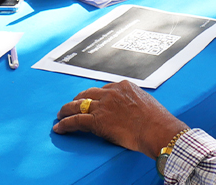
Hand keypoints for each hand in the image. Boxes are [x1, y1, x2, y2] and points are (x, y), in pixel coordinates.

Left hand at [52, 81, 186, 157]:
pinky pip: (76, 120)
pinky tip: (59, 127)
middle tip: (72, 105)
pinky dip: (65, 124)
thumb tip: (132, 110)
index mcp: (124, 86)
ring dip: (66, 110)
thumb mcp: (146, 102)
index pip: (103, 89)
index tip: (91, 100)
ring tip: (60, 115)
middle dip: (78, 99)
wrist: (156, 129)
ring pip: (78, 105)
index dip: (95, 96)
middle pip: (88, 93)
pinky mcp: (97, 120)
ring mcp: (103, 106)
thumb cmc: (157, 120)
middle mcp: (111, 93)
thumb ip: (135, 102)